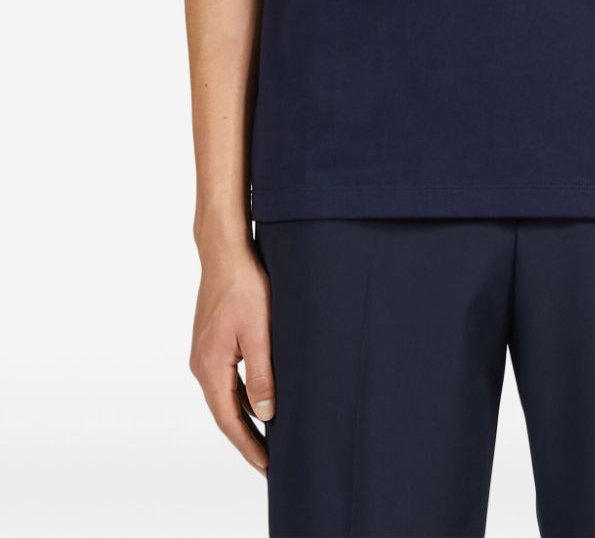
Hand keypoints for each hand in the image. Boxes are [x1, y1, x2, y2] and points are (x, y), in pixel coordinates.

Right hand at [189, 242, 274, 472]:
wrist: (225, 253)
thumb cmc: (244, 287)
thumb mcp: (260, 333)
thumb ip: (262, 375)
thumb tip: (265, 415)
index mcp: (211, 367)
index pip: (230, 420)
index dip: (248, 446)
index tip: (266, 466)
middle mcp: (201, 365)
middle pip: (224, 412)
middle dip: (246, 438)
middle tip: (268, 460)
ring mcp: (203, 353)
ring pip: (225, 395)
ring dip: (244, 416)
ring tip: (267, 435)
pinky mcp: (209, 342)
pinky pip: (225, 378)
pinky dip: (241, 394)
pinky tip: (258, 397)